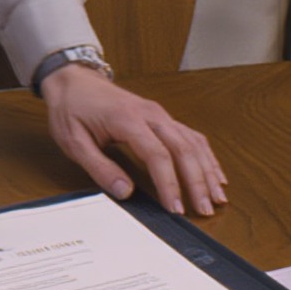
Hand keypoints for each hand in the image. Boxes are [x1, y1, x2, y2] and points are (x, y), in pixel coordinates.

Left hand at [38, 66, 226, 216]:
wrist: (73, 80)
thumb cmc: (72, 108)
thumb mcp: (74, 141)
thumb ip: (100, 168)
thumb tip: (125, 192)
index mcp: (127, 119)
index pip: (158, 155)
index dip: (170, 184)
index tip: (176, 209)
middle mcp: (150, 113)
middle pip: (183, 148)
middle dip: (197, 181)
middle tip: (205, 210)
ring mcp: (158, 113)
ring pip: (192, 141)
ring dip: (207, 169)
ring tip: (217, 197)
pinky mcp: (161, 116)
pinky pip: (190, 135)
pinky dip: (205, 155)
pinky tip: (215, 173)